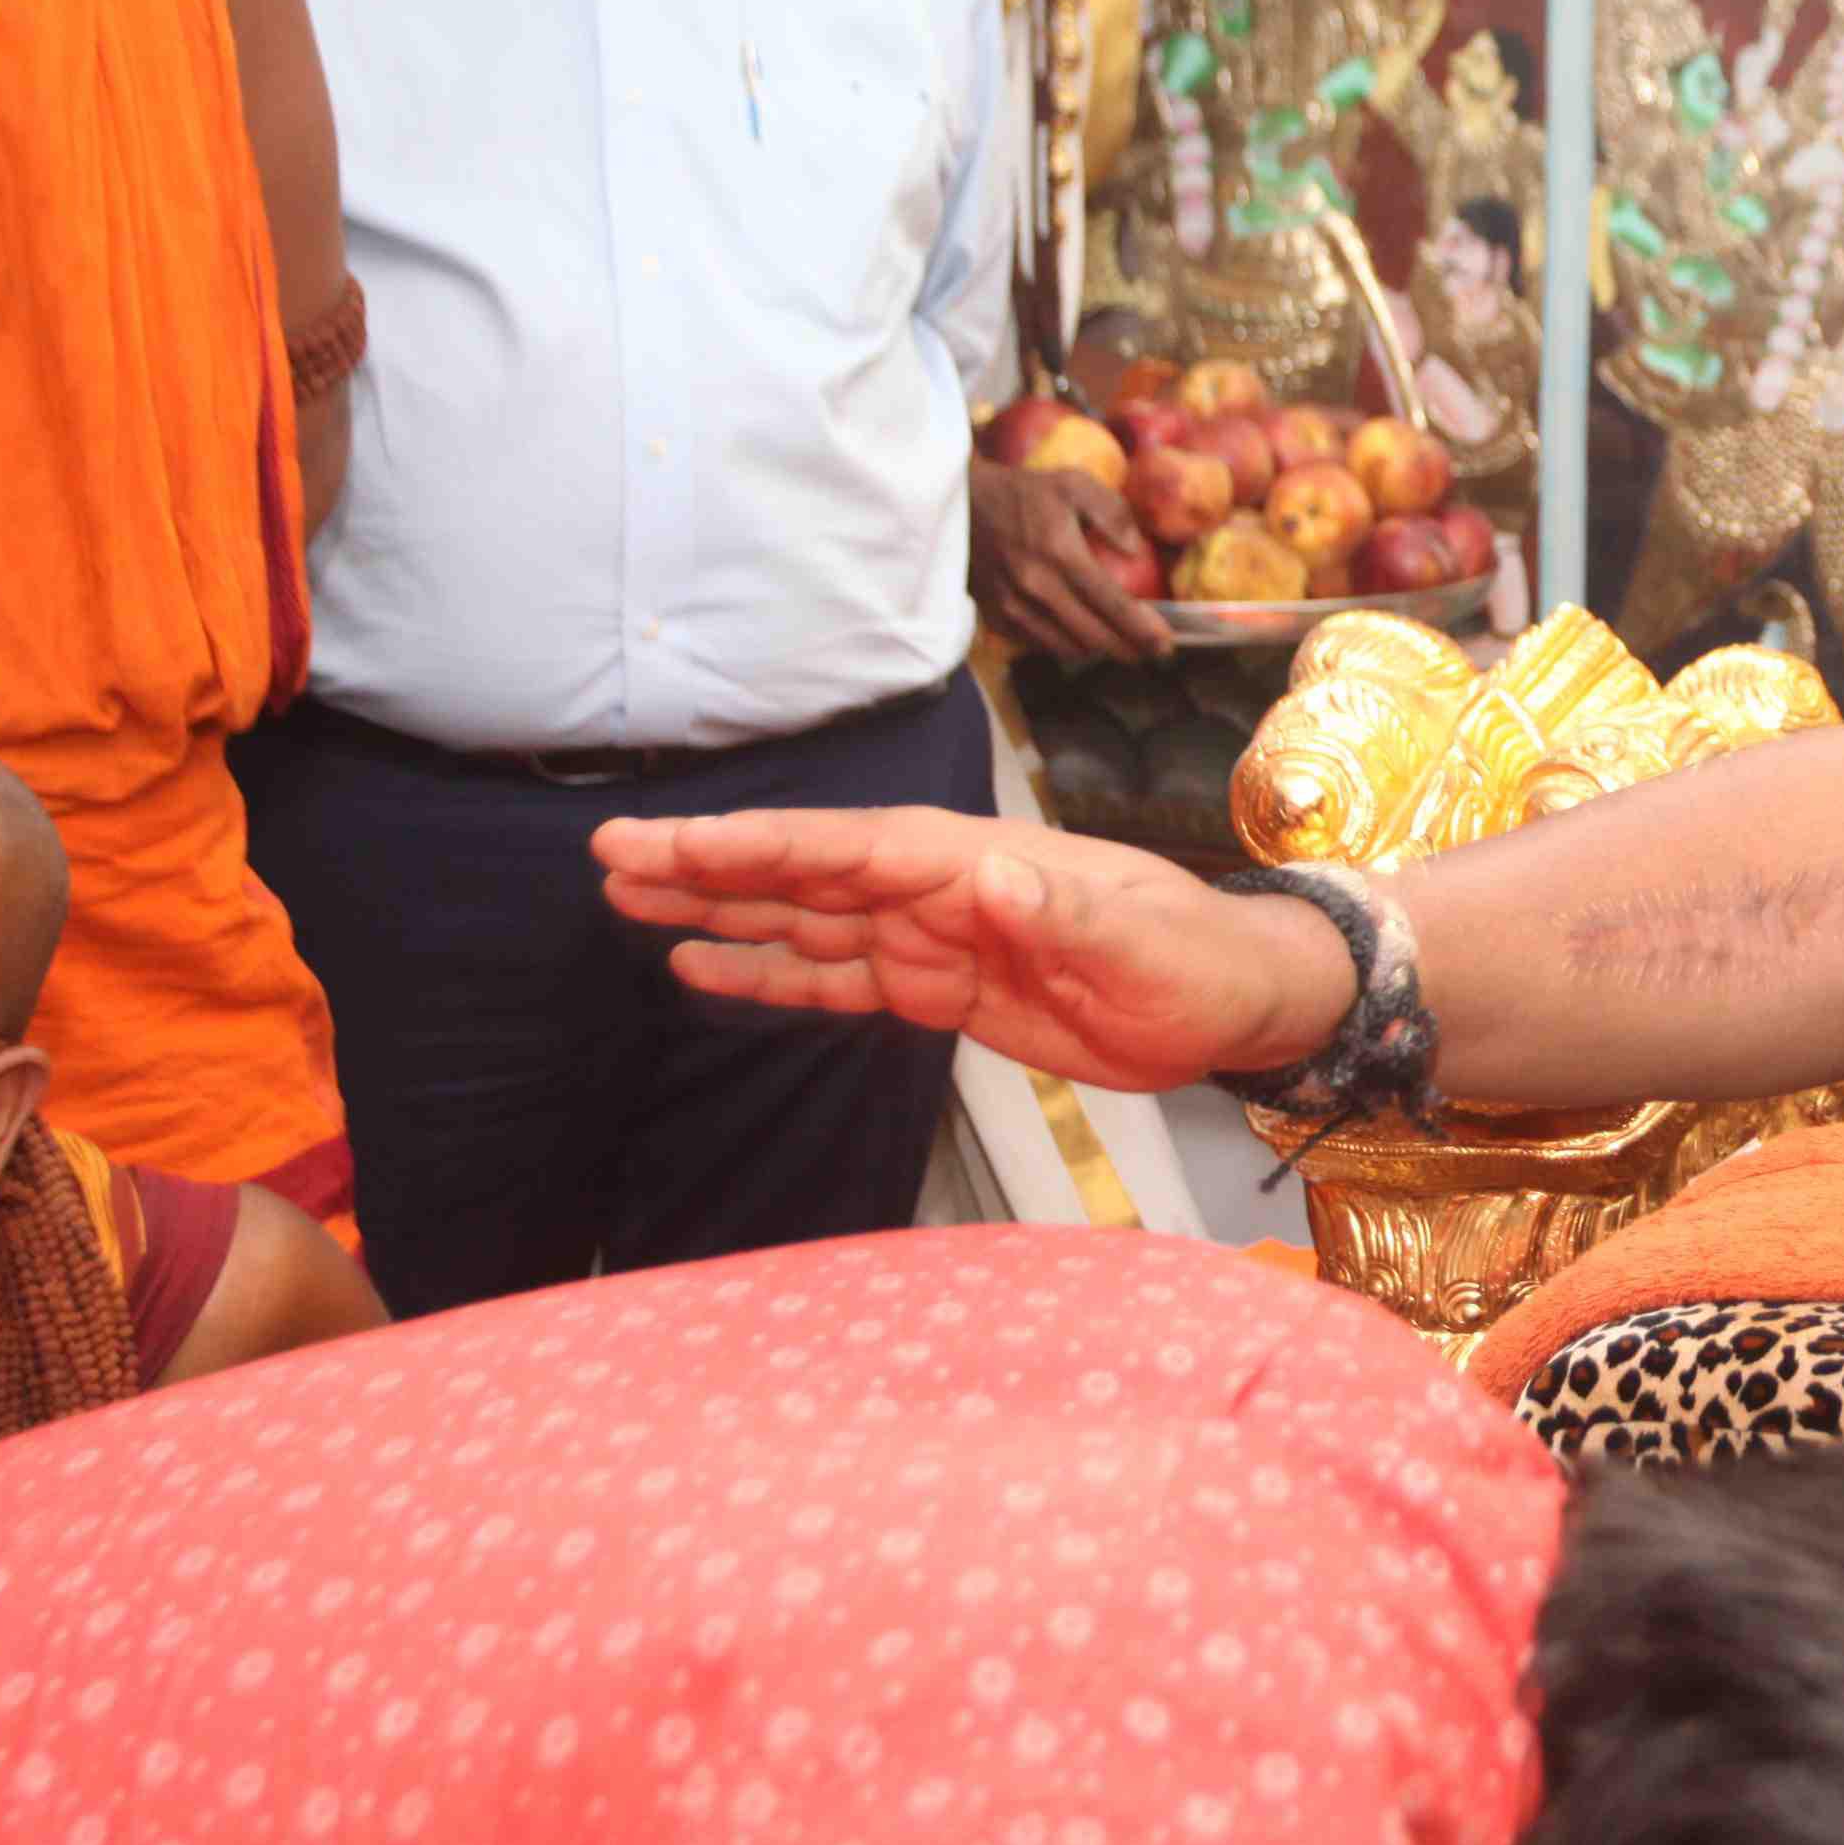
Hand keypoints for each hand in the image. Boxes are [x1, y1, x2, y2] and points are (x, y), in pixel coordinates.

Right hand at [589, 806, 1343, 1091]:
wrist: (1235, 1002)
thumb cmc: (1197, 963)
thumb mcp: (1142, 945)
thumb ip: (1066, 914)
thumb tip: (994, 877)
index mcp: (974, 864)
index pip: (847, 849)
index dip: (759, 845)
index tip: (675, 842)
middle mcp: (939, 889)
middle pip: (803, 871)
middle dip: (708, 862)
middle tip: (608, 852)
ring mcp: (932, 938)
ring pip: (803, 919)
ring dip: (719, 909)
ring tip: (626, 898)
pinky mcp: (939, 989)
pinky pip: (837, 980)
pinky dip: (769, 973)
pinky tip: (702, 969)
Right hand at [969, 456, 1170, 663]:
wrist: (960, 504)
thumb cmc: (1023, 492)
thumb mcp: (1073, 484)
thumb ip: (1112, 513)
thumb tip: (1136, 550)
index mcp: (1060, 553)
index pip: (1112, 604)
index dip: (1142, 629)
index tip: (1165, 644)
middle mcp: (1037, 587)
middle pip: (1094, 636)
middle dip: (1129, 649)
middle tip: (1152, 651)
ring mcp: (1013, 607)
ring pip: (1068, 648)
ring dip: (1099, 650)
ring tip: (1120, 643)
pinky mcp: (996, 617)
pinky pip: (1041, 645)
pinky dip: (1065, 645)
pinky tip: (1081, 634)